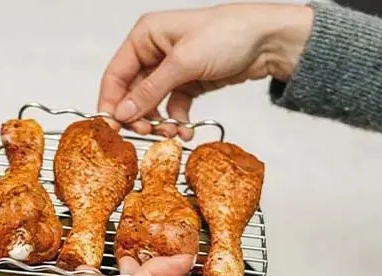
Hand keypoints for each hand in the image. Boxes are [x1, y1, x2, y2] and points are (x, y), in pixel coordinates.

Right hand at [98, 3, 313, 138]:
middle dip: (138, 116)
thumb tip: (123, 113)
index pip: (115, 74)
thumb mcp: (184, 63)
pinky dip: (176, 120)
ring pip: (152, 103)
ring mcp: (171, 69)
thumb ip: (150, 91)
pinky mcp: (189, 82)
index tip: (112, 128)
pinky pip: (173, 107)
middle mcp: (154, 51)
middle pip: (132, 93)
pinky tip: (185, 130)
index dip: (111, 102)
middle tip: (145, 134)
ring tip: (170, 134)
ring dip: (158, 122)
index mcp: (145, 36)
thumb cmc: (229, 34)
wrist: (270, 40)